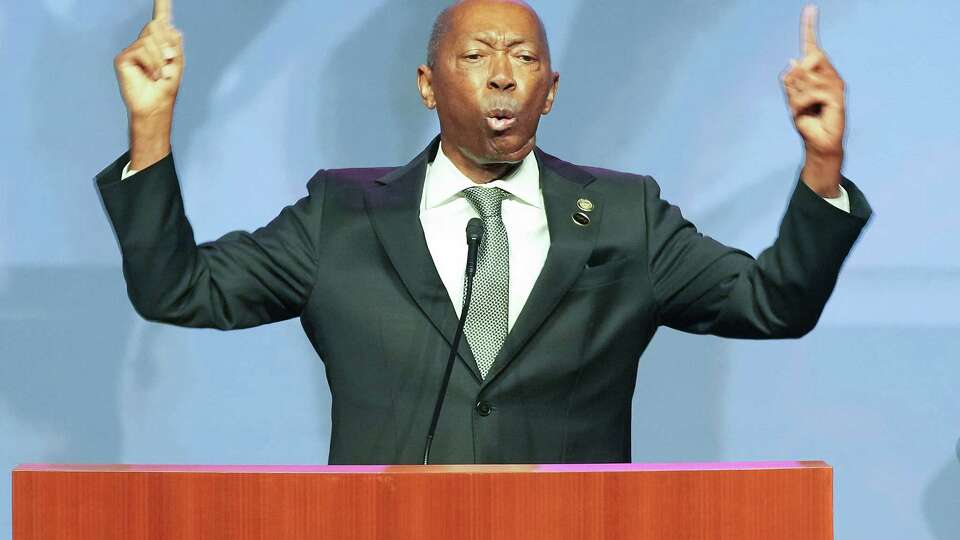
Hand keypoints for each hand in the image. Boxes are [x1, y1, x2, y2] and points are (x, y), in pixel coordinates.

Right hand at [113, 0, 183, 167]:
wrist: (156, 106)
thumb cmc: (166, 88)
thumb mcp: (176, 65)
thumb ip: (174, 46)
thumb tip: (173, 29)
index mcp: (158, 44)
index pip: (160, 20)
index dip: (162, 5)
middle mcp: (143, 43)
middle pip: (156, 26)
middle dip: (166, 45)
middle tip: (168, 62)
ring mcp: (132, 50)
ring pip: (150, 40)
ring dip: (161, 59)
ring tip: (160, 74)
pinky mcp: (123, 58)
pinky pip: (141, 50)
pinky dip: (152, 63)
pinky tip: (152, 75)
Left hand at [781, 5, 844, 195]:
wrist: (818, 142)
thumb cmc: (807, 120)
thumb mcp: (793, 100)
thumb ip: (792, 82)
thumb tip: (793, 62)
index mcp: (818, 73)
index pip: (813, 46)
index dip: (809, 27)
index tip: (810, 7)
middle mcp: (829, 75)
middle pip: (810, 57)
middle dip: (797, 77)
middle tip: (797, 97)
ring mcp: (836, 85)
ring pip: (806, 75)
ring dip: (796, 95)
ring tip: (802, 109)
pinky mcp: (838, 97)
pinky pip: (811, 91)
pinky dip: (800, 103)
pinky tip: (807, 113)